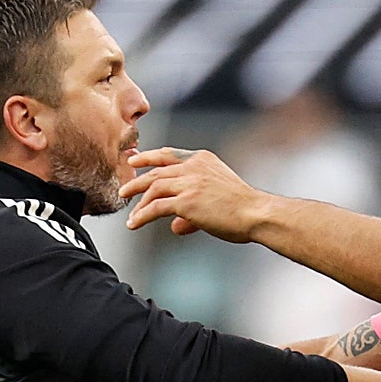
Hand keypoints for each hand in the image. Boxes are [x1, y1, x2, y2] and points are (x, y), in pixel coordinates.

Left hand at [120, 147, 265, 238]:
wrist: (256, 213)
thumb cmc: (243, 210)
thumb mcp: (216, 200)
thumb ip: (191, 212)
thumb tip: (174, 226)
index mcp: (202, 159)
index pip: (169, 154)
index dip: (149, 156)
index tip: (135, 159)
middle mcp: (193, 167)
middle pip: (157, 170)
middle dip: (137, 179)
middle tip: (124, 188)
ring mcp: (189, 183)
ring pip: (153, 187)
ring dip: (137, 199)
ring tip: (128, 210)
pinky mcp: (186, 201)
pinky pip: (156, 206)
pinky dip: (142, 215)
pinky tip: (134, 223)